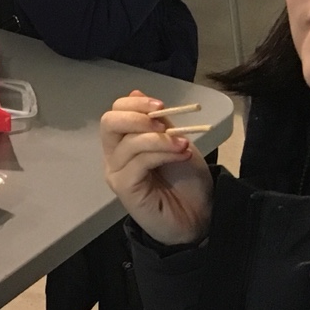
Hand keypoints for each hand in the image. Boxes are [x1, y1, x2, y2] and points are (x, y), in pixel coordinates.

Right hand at [100, 91, 213, 245]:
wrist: (200, 216)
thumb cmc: (186, 181)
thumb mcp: (175, 141)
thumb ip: (158, 122)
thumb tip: (137, 93)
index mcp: (124, 142)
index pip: (115, 112)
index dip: (135, 104)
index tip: (161, 106)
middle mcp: (114, 156)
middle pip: (109, 123)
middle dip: (137, 117)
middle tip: (163, 122)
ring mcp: (117, 172)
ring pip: (129, 143)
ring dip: (160, 139)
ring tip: (183, 145)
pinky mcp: (125, 188)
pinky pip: (138, 162)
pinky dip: (161, 153)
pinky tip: (180, 154)